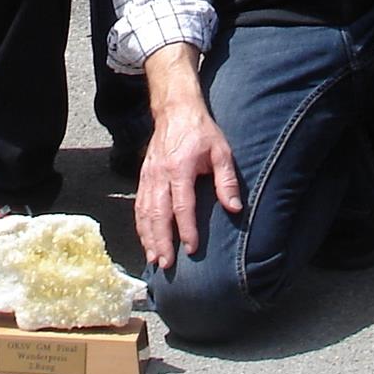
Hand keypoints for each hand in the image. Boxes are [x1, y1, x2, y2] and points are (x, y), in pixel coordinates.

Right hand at [135, 99, 241, 270]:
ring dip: (148, 237)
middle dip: (161, 241)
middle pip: (158, 213)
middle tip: (166, 265)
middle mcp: (160, 174)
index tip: (191, 249)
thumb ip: (227, 180)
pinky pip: (139, 204)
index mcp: (180, 168)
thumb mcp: (221, 151)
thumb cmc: (201, 131)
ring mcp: (149, 175)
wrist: (175, 108)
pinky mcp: (143, 175)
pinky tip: (146, 240)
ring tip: (153, 259)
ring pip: (145, 211)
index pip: (182, 205)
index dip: (186, 229)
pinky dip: (141, 225)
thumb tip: (235, 209)